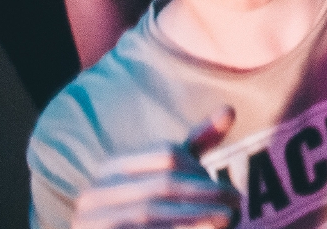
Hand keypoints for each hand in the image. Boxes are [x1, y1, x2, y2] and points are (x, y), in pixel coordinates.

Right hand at [74, 107, 238, 228]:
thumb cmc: (147, 214)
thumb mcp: (169, 176)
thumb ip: (195, 146)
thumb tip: (230, 109)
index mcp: (111, 168)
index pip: (167, 153)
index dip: (200, 168)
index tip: (223, 186)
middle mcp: (94, 193)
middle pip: (165, 183)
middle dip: (207, 192)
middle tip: (235, 202)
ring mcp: (91, 221)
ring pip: (153, 212)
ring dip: (197, 215)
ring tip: (227, 218)